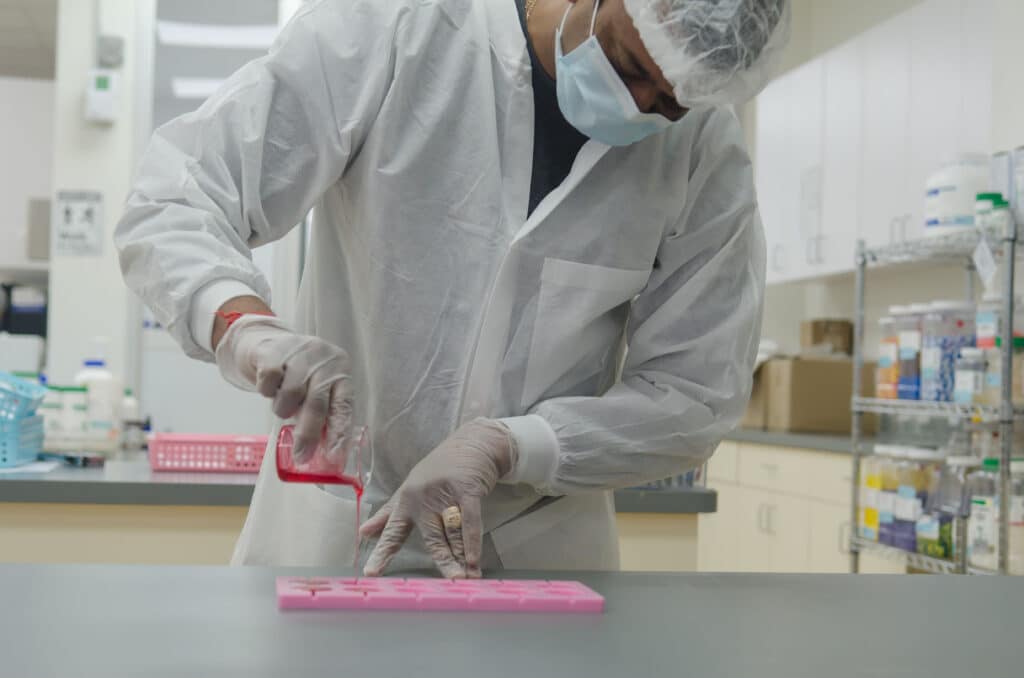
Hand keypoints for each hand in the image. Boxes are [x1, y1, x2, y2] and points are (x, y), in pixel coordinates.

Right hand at [215, 314, 352, 464]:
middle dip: (309, 433)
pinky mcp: (274, 352)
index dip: (339, 431)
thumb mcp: (316, 388)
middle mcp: (324, 360)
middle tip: (301, 455)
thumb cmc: (297, 374)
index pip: (344, 405)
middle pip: (318, 402)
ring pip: (291, 394)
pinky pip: (269, 383)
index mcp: (340, 371)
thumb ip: (322, 412)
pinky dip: (267, 392)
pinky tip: (271, 387)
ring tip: (283, 405)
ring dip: (283, 409)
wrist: (267, 343)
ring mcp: (299, 353)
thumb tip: (323, 452)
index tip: (334, 456)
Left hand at [359, 419, 516, 578]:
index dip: (383, 552)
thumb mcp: (409, 488)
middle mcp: (423, 499)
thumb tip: (363, 533)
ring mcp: (445, 494)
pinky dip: (472, 542)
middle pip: (432, 537)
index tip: (372, 572)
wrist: (471, 443)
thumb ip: (388, 514)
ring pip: (453, 534)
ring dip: (461, 558)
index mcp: (407, 501)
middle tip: (447, 582)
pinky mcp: (467, 490)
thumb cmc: (438, 469)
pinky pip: (470, 521)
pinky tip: (474, 561)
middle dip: (442, 561)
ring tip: (465, 580)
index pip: (393, 531)